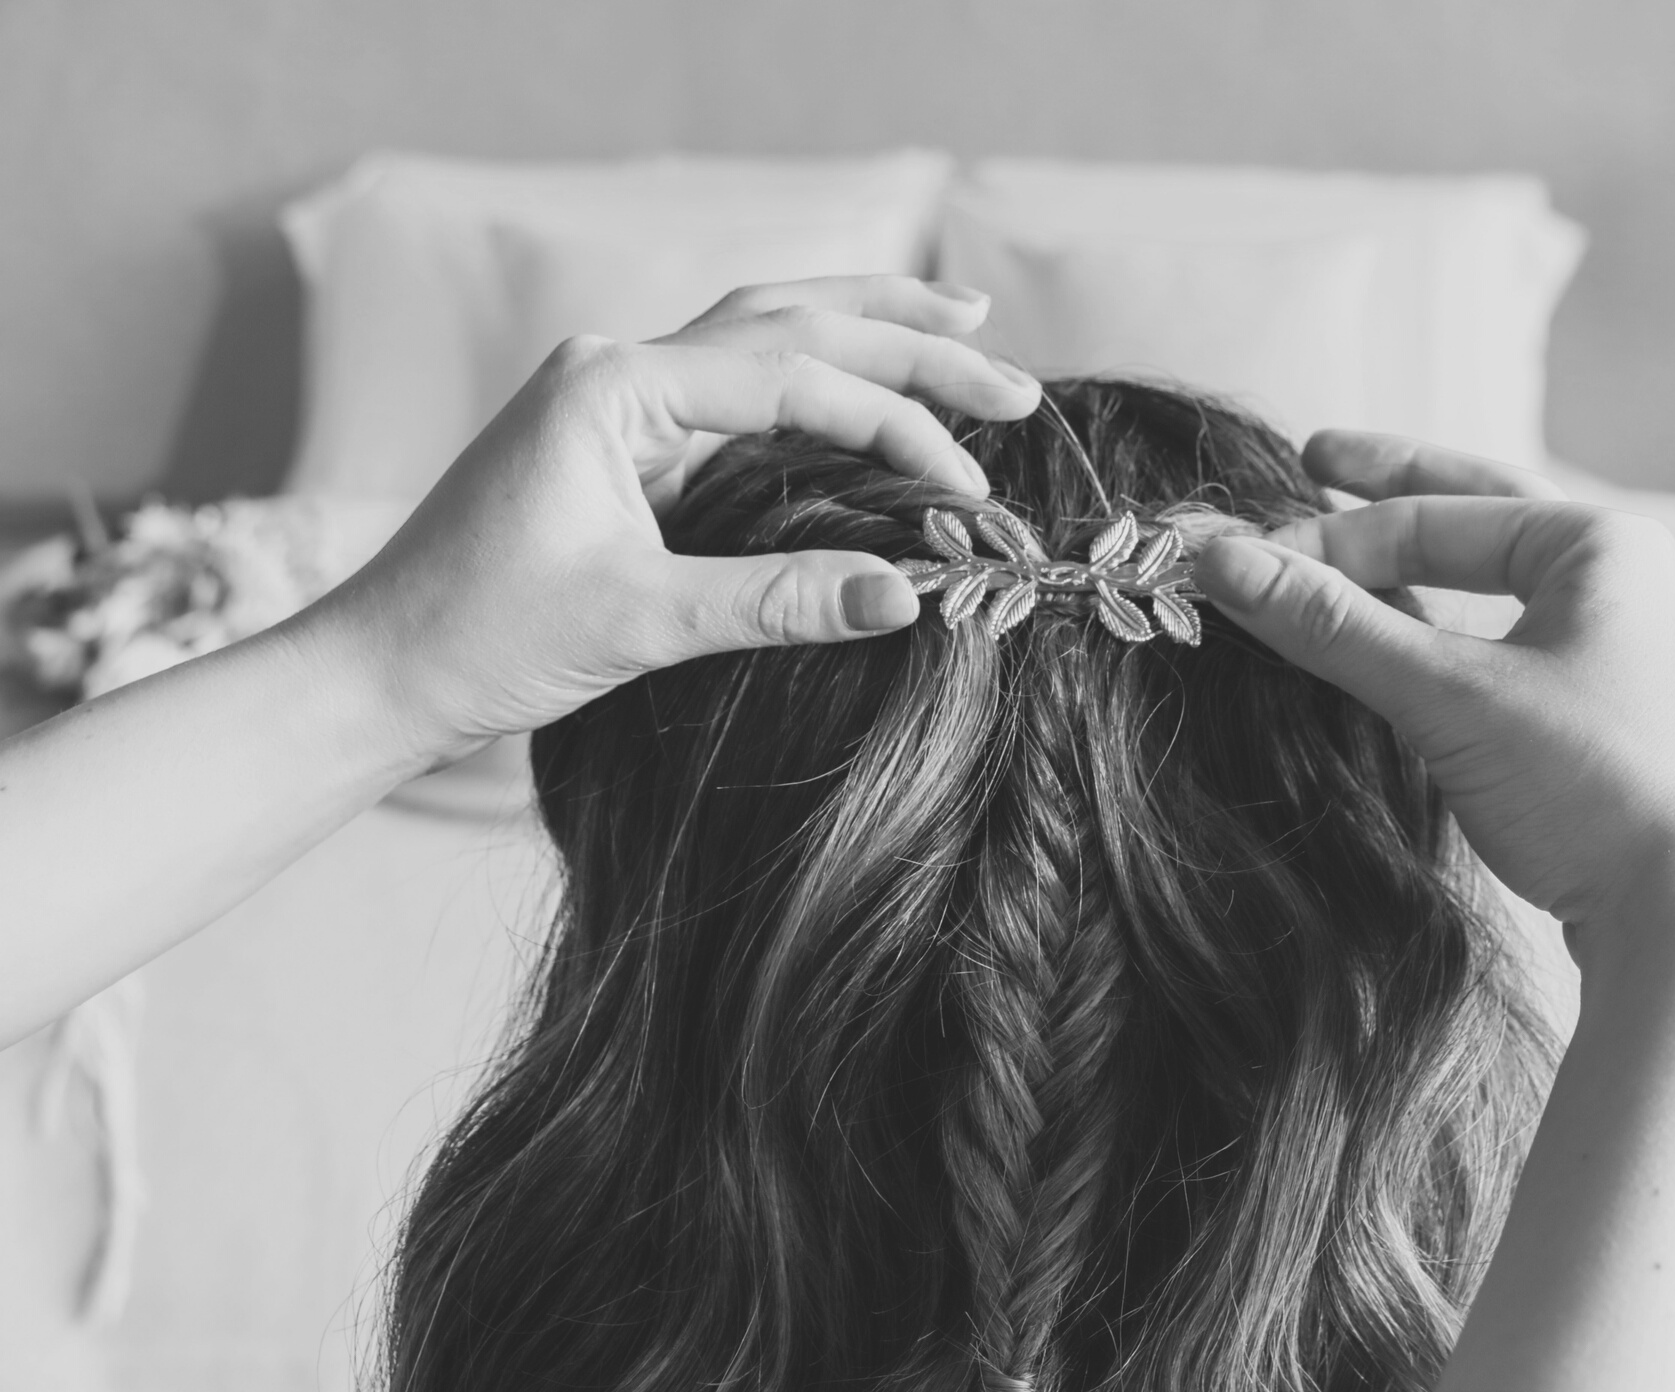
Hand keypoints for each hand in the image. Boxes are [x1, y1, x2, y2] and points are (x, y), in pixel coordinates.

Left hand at [304, 275, 1039, 765]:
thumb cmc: (481, 638)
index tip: (971, 489)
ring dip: (866, 326)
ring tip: (963, 314)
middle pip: (792, 320)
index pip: (792, 379)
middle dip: (909, 341)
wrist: (377, 674)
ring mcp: (618, 397)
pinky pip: (739, 388)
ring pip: (765, 331)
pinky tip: (865, 381)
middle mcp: (619, 367)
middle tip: (1011, 380)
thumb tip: (914, 595)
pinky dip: (815, 379)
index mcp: (614, 384)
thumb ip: (779, 599)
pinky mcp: (623, 442)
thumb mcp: (641, 621)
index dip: (896, 427)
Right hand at [1194, 431, 1674, 940]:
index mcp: (1602, 545)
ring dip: (1416, 575)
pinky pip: (1509, 654)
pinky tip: (1404, 651)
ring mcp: (1625, 653)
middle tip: (1314, 460)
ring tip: (1346, 559)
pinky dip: (1445, 641)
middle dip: (1391, 497)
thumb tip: (1220, 563)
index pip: (1434, 515)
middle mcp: (1626, 583)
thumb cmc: (1594, 787)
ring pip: (1494, 592)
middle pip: (1478, 519)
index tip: (1241, 564)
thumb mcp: (1450, 696)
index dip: (1327, 538)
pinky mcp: (1613, 722)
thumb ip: (1333, 626)